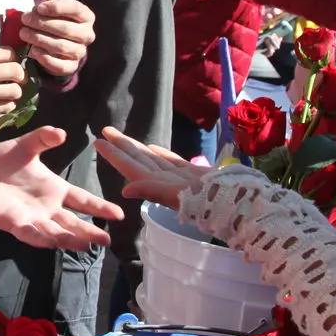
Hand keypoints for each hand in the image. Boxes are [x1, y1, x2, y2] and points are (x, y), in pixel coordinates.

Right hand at [0, 48, 24, 128]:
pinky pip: (5, 107)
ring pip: (14, 91)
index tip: (13, 64)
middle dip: (21, 76)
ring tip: (10, 93)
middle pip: (15, 71)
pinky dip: (8, 105)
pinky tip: (2, 103)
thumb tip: (7, 60)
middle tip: (18, 79)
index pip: (8, 53)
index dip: (14, 59)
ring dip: (15, 92)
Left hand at [0, 127, 119, 248]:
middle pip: (73, 223)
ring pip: (55, 232)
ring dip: (69, 239)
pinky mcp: (14, 223)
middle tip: (106, 240)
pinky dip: (40, 238)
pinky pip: (29, 234)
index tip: (119, 214)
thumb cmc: (2, 160)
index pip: (82, 200)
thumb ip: (42, 138)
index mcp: (54, 189)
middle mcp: (47, 207)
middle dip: (89, 231)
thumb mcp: (25, 146)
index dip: (99, 207)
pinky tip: (52, 242)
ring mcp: (31, 217)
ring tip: (85, 245)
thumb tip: (61, 132)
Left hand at [17, 0, 95, 76]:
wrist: (57, 45)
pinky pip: (60, 66)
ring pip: (61, 46)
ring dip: (39, 39)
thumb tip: (34, 11)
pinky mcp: (72, 66)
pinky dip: (45, 59)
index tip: (39, 8)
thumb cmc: (54, 21)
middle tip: (25, 19)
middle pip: (66, 28)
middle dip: (42, 23)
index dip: (57, 7)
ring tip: (24, 33)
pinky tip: (33, 50)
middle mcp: (87, 34)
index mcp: (86, 17)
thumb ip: (46, 9)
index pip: (76, 9)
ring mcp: (80, 51)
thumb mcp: (54, 11)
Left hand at [92, 126, 206, 209]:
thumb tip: (125, 190)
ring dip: (137, 148)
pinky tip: (153, 148)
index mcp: (157, 184)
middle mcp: (164, 180)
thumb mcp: (177, 195)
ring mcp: (178, 178)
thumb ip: (151, 190)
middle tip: (105, 130)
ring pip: (152, 159)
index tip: (98, 141)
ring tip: (123, 138)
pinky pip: (171, 162)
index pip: (130, 165)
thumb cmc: (207, 200)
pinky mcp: (192, 175)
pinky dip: (161, 154)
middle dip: (121, 146)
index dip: (114, 154)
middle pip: (138, 159)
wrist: (237, 204)